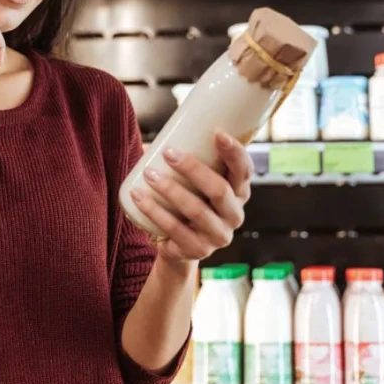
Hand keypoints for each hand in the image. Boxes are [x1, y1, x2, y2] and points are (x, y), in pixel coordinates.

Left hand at [131, 129, 252, 263]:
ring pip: (196, 210)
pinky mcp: (197, 250)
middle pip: (219, 190)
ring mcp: (218, 236)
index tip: (216, 132)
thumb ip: (190, 161)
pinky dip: (154, 211)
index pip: (244, 171)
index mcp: (239, 194)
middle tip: (168, 153)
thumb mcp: (197, 184)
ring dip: (170, 189)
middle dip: (193, 168)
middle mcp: (234, 216)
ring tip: (148, 174)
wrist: (179, 246)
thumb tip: (154, 138)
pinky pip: (174, 229)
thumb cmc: (189, 202)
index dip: (234, 152)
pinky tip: (139, 197)